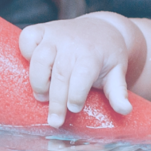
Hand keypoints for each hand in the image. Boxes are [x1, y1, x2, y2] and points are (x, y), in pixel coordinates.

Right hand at [19, 16, 134, 126]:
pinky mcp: (42, 29)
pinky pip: (27, 38)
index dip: (76, 94)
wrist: (102, 29)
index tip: (74, 109)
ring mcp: (55, 34)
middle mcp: (72, 42)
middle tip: (55, 121)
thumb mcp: (117, 73)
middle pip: (60, 73)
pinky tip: (31, 67)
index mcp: (92, 54)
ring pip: (40, 58)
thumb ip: (118, 92)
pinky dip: (25, 52)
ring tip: (42, 97)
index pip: (82, 75)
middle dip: (56, 100)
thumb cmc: (107, 56)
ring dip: (38, 81)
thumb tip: (125, 111)